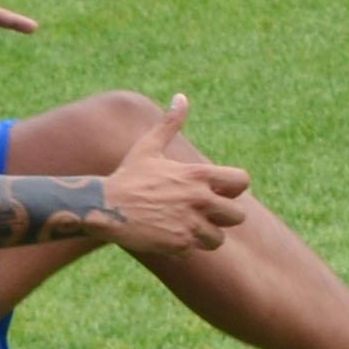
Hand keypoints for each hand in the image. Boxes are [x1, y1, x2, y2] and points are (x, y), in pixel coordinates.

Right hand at [100, 94, 252, 257]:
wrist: (106, 206)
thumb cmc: (128, 175)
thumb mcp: (149, 146)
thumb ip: (170, 124)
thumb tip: (181, 97)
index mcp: (197, 175)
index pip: (242, 182)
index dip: (234, 188)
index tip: (220, 191)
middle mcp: (200, 200)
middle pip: (238, 216)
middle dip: (223, 218)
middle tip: (204, 215)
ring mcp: (191, 224)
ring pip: (218, 239)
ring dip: (205, 237)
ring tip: (185, 228)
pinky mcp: (179, 244)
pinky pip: (194, 250)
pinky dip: (182, 247)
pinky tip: (165, 236)